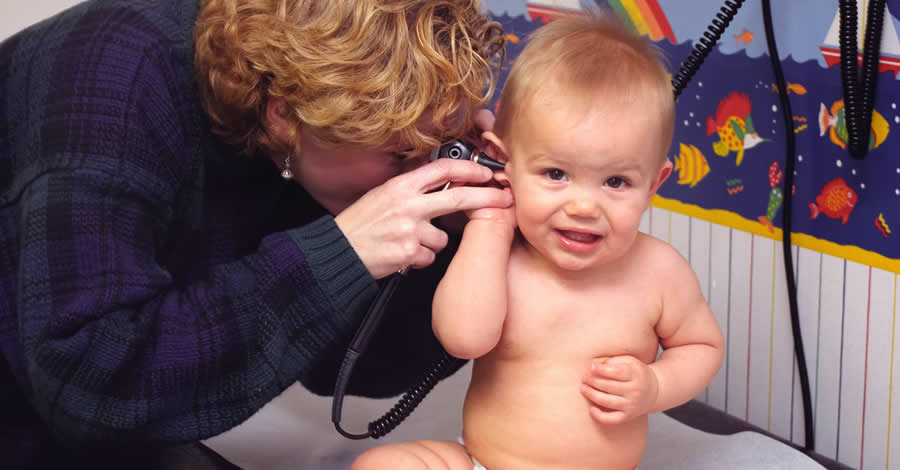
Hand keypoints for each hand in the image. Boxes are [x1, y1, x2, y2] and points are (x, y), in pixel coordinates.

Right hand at [335, 158, 512, 278]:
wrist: (338, 253)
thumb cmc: (359, 225)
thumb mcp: (382, 196)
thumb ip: (411, 190)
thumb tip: (443, 184)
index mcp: (400, 186)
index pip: (442, 169)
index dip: (469, 169)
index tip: (486, 172)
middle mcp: (407, 205)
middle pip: (459, 198)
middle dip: (487, 198)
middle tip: (505, 199)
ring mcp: (410, 230)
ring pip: (443, 237)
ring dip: (433, 242)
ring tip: (408, 242)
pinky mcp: (410, 253)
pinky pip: (431, 256)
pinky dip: (421, 258)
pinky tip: (402, 254)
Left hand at [581, 355, 658, 424]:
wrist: (654, 391)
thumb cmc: (636, 373)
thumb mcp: (630, 361)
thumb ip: (615, 361)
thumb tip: (595, 367)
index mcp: (636, 375)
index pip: (617, 372)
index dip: (602, 370)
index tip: (592, 367)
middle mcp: (635, 391)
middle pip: (610, 386)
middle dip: (593, 381)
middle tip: (583, 377)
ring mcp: (631, 405)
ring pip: (608, 401)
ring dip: (592, 395)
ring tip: (583, 388)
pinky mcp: (627, 416)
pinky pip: (611, 419)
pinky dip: (599, 416)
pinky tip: (591, 408)